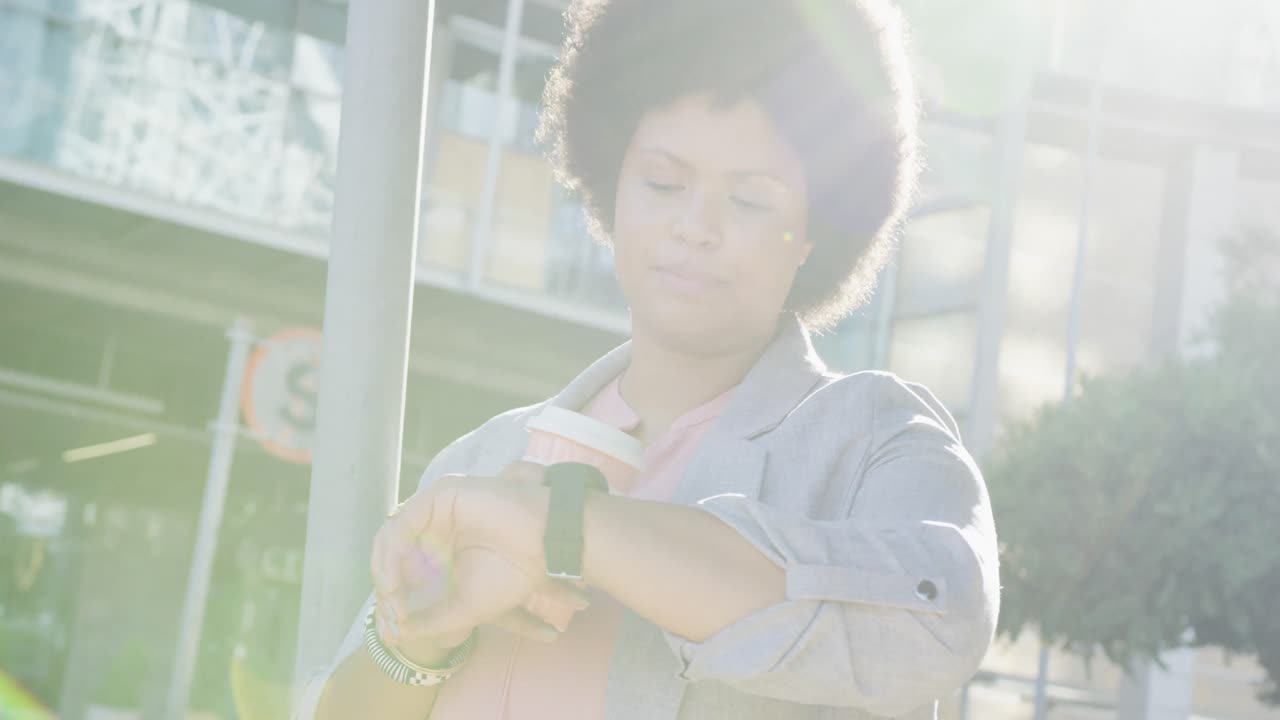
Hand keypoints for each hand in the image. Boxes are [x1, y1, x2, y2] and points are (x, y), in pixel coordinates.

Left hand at [370, 463, 572, 658]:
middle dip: (385, 587)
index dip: (391, 600)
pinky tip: (396, 579)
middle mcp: (435, 526)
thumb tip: (394, 636)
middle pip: (390, 553)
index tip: (392, 631)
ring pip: (391, 536)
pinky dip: (393, 552)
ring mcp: (437, 509)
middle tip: (392, 618)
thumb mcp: (463, 608)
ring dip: (384, 570)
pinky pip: (403, 522)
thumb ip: (429, 620)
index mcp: (441, 548)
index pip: (401, 570)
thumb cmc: (512, 575)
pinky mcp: (441, 495)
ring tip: (393, 599)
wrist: (546, 548)